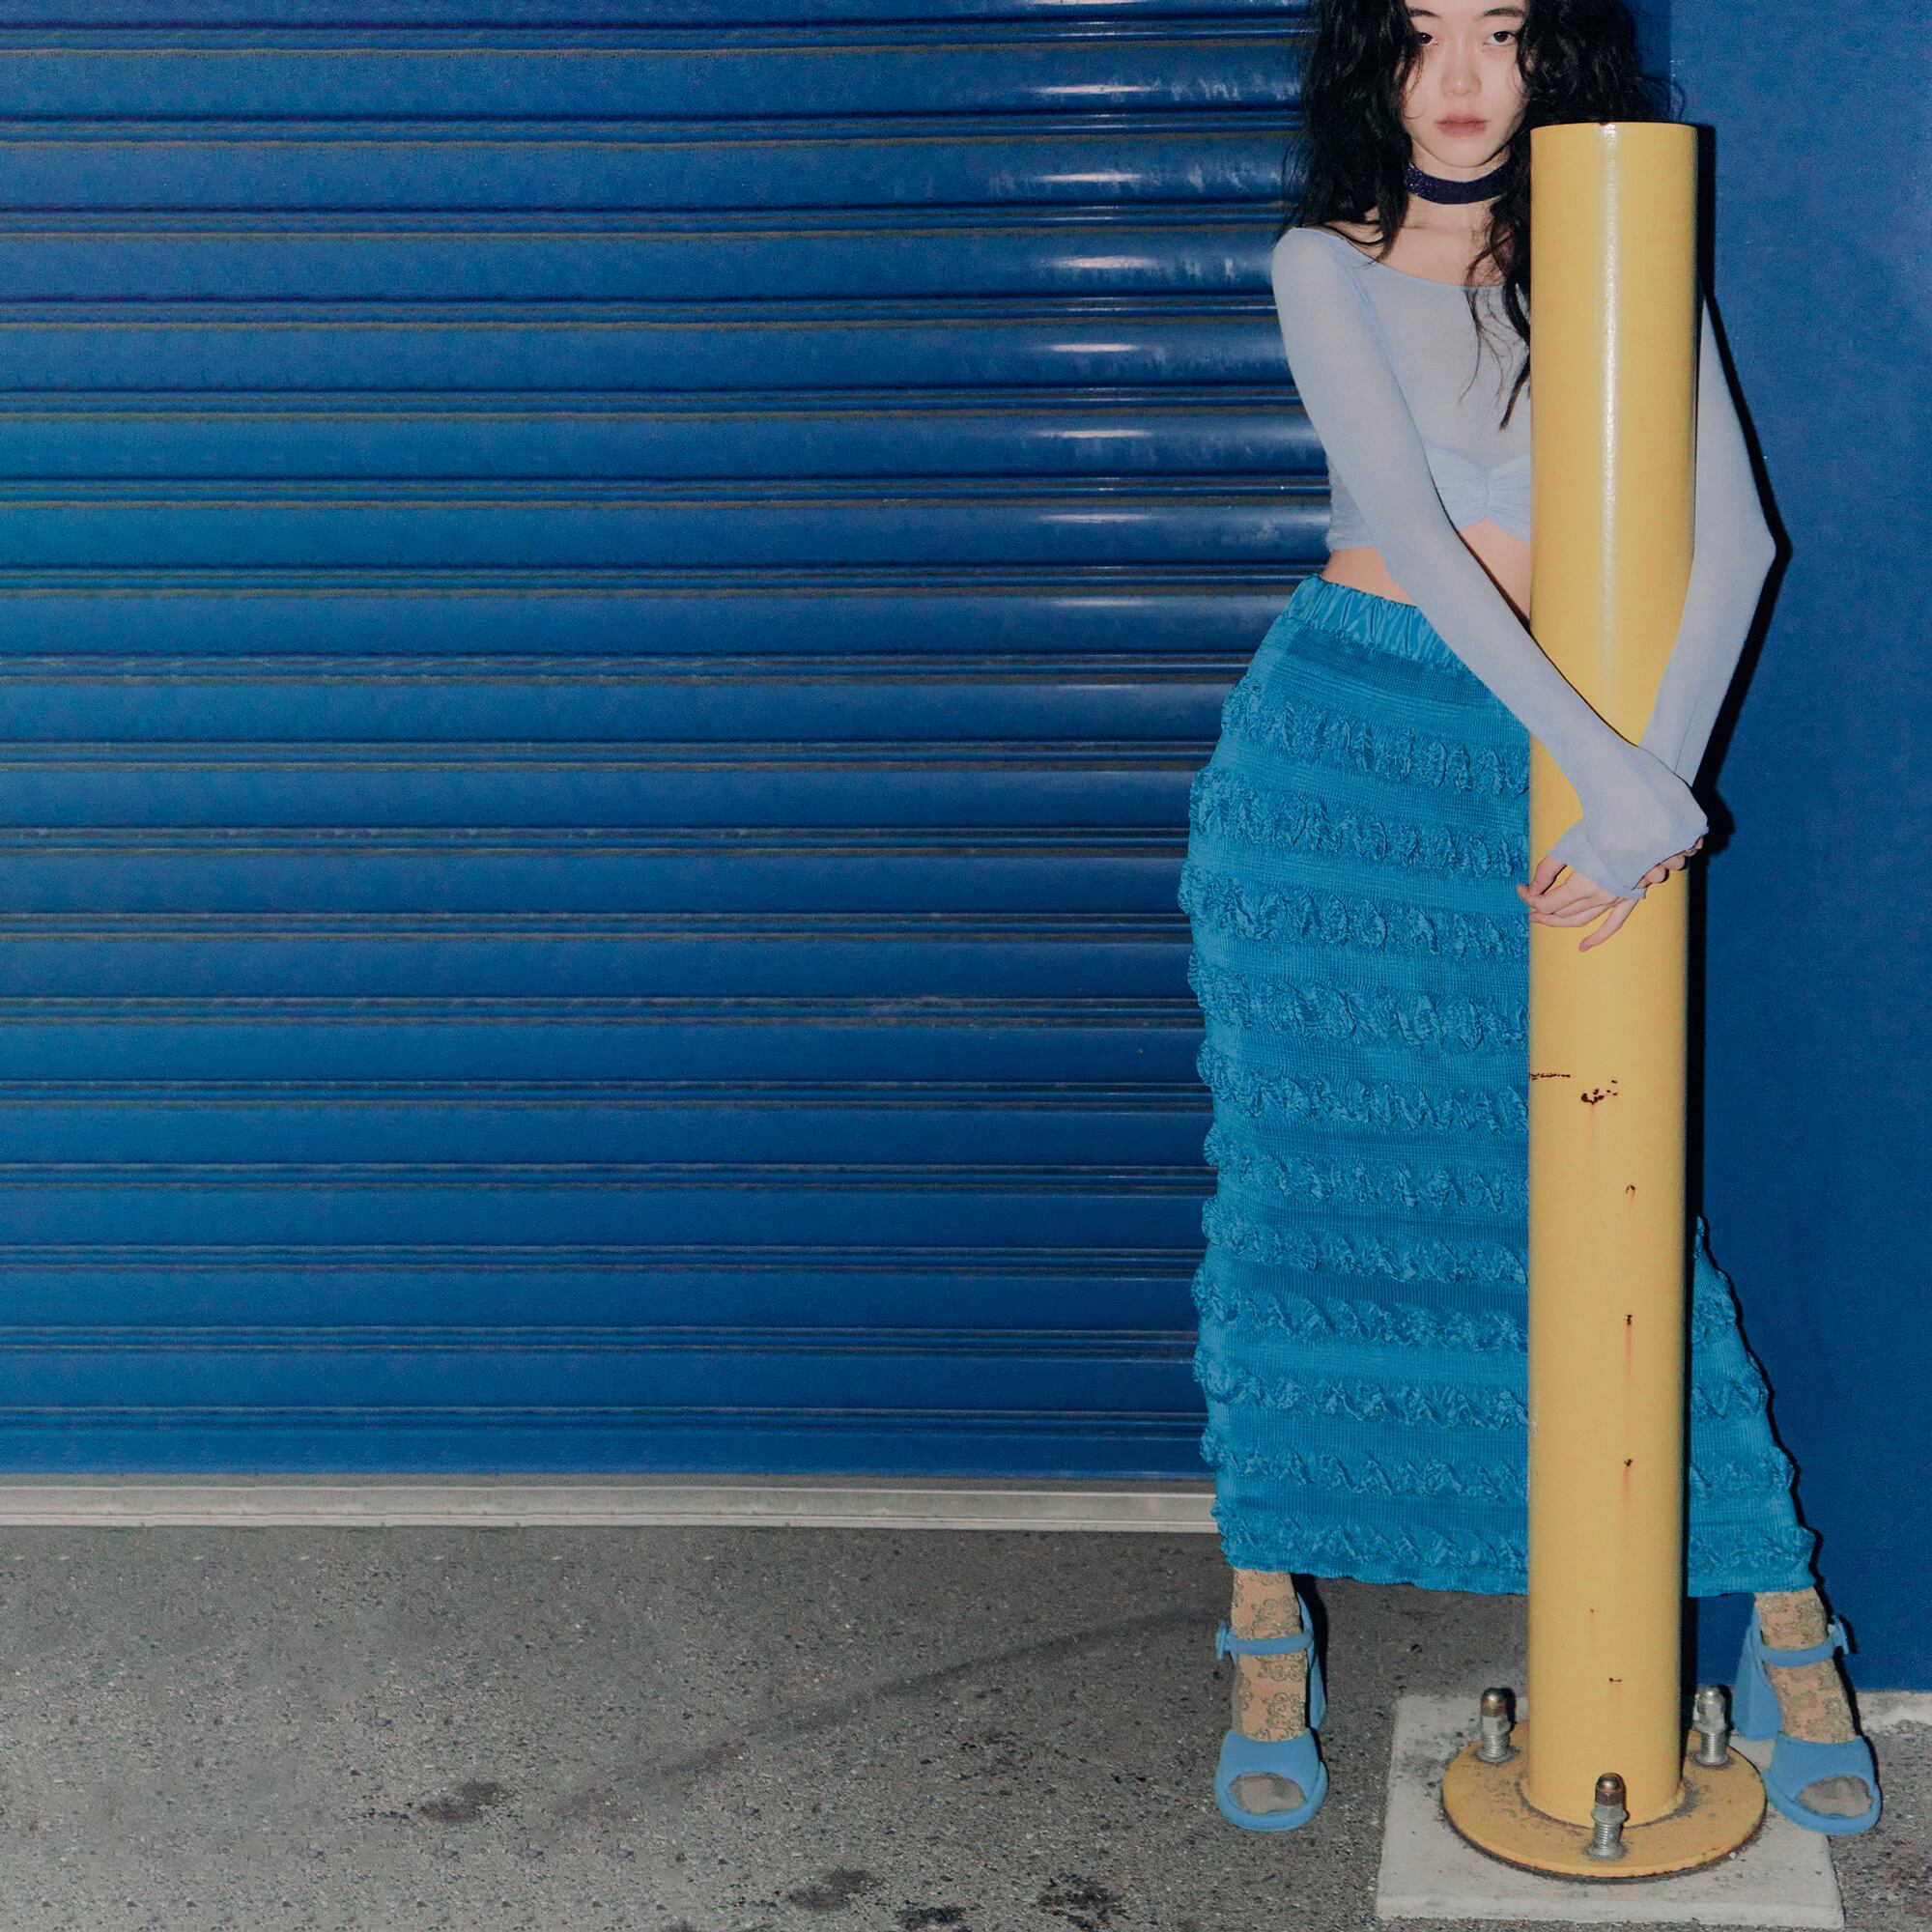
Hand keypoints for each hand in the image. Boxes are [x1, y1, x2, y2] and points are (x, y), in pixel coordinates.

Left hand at [1516, 836, 1704, 951]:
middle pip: (1561, 913)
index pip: (1546, 903)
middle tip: (1528, 902)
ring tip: (1541, 919)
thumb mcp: (1568, 846)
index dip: (1529, 898)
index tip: (1520, 888)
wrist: (1643, 826)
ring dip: (1559, 922)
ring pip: (1581, 920)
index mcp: (1582, 886)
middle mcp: (1599, 897)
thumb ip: (1547, 870)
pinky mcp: (1628, 898)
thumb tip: (1532, 888)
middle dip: (1540, 909)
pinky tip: (1583, 946)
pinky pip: (1613, 924)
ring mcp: (1615, 900)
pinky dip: (1597, 937)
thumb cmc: (1603, 830)